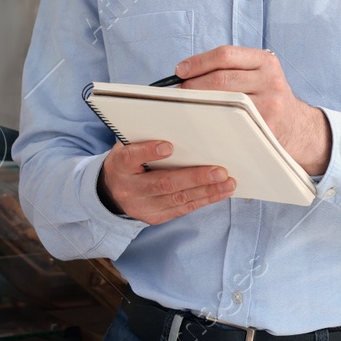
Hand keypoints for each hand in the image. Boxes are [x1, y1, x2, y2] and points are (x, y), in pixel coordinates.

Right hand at [99, 140, 234, 224]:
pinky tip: (221, 192)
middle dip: (194, 177)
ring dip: (207, 191)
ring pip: (177, 199)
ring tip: (228, 183)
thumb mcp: (130, 145)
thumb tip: (183, 123)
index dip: (149, 151)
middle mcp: (128, 189)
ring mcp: (141, 207)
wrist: (112, 191)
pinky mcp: (154, 217)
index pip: (131, 157)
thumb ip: (148, 137)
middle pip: (162, 183)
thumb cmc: (130, 161)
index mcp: (119, 165)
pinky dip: (204, 200)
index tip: (168, 145)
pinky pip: (182, 209)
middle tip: (219, 171)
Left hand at [174, 45, 332, 175]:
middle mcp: (271, 80)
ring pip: (222, 100)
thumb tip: (185, 72)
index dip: (198, 62)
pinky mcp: (265, 126)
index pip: (225, 54)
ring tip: (188, 106)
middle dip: (193, 85)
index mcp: (266, 61)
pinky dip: (210, 120)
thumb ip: (231, 67)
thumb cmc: (267, 98)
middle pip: (221, 78)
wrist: (296, 126)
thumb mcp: (259, 74)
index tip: (180, 71)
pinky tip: (202, 122)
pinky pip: (229, 121)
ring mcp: (270, 104)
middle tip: (180, 93)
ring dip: (198, 103)